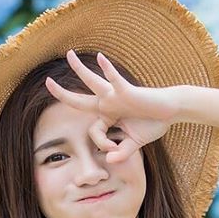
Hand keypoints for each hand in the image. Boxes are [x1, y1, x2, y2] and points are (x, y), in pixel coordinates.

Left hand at [44, 49, 180, 163]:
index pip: (93, 132)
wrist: (171, 111)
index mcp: (107, 116)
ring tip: (69, 55)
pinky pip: (115, 79)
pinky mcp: (127, 90)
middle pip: (79, 100)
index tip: (113, 150)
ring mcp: (115, 95)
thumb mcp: (134, 144)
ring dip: (79, 69)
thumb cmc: (152, 124)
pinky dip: (108, 69)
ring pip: (92, 82)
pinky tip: (100, 58)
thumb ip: (121, 153)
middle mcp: (107, 103)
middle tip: (47, 82)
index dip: (101, 144)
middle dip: (62, 93)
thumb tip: (109, 162)